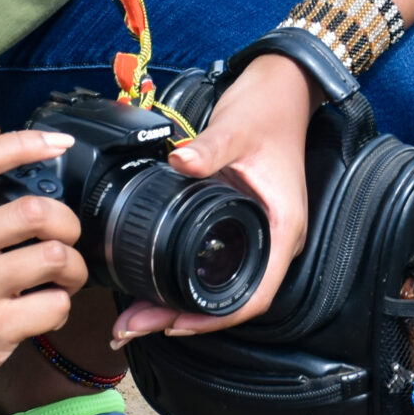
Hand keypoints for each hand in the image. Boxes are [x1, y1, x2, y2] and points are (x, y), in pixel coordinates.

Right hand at [0, 127, 88, 414]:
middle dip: (68, 223)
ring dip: (73, 268)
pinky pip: (55, 305)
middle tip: (66, 238)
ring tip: (62, 278)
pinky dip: (61, 307)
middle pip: (36, 212)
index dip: (24, 143)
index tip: (59, 142)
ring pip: (56, 257)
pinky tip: (46, 310)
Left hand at [114, 53, 314, 342]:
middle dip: (182, 319)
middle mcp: (273, 239)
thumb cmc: (267, 110)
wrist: (281, 88)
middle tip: (132, 325)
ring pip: (221, 287)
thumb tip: (181, 160)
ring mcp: (258, 233)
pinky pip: (215, 265)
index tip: (173, 324)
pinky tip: (153, 283)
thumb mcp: (236, 128)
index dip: (215, 318)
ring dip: (179, 305)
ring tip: (134, 314)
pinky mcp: (240, 223)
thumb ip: (210, 147)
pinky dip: (184, 280)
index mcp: (281, 228)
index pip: (255, 294)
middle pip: (231, 300)